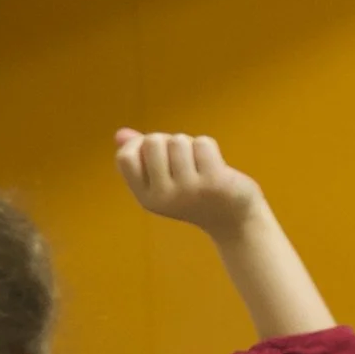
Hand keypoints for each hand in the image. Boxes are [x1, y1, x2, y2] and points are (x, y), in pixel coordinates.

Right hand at [115, 131, 264, 237]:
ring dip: (191, 145)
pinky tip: (215, 166)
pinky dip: (209, 147)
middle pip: (152, 141)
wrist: (234, 219)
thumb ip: (142, 157)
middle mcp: (163, 196)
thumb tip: (120, 134)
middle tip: (184, 159)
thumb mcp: (164, 180)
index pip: (125, 157)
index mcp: (146, 197)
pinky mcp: (213, 182)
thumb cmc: (196, 194)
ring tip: (200, 164)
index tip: (158, 152)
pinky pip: (202, 143)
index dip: (140, 145)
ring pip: (178, 140)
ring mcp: (188, 190)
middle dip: (169, 141)